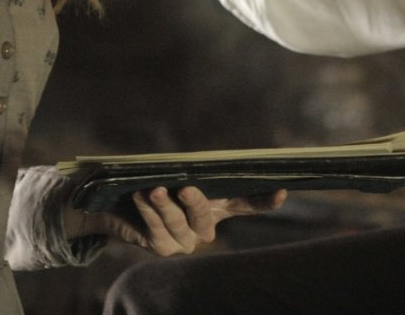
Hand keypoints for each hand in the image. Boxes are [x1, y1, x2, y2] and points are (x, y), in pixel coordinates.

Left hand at [69, 186, 286, 255]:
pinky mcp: (164, 248)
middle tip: (185, 188)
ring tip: (154, 189)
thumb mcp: (178, 173)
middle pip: (206, 217)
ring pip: (177, 223)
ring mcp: (185, 240)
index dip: (265, 200)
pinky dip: (148, 211)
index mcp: (218, 205)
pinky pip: (157, 229)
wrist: (122, 206)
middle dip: (195, 203)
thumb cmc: (157, 182)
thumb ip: (192, 169)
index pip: (247, 204)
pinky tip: (142, 195)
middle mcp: (205, 226)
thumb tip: (200, 157)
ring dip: (164, 205)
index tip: (282, 191)